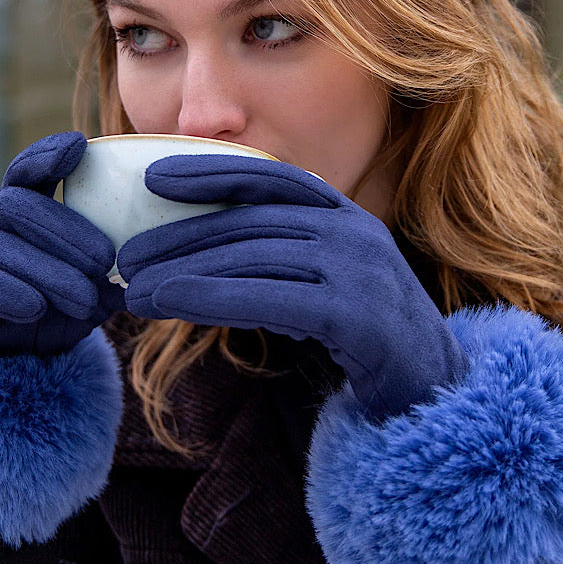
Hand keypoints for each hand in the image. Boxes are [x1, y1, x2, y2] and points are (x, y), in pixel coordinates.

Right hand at [0, 132, 123, 364]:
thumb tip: (144, 270)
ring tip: (82, 299)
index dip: (45, 156)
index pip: (25, 175)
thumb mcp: (86, 300)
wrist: (0, 377)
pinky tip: (32, 308)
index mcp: (16, 220)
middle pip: (14, 206)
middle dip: (64, 231)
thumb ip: (107, 281)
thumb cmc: (47, 327)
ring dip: (43, 270)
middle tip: (105, 263)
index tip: (78, 146)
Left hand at [117, 155, 467, 420]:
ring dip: (186, 271)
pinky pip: (272, 299)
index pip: (271, 175)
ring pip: (255, 258)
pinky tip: (174, 306)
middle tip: (127, 258)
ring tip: (135, 291)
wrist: (435, 391)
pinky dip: (215, 299)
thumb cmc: (365, 336)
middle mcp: (355, 233)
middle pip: (251, 222)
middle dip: (182, 236)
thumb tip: (198, 256)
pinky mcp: (360, 318)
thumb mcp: (323, 284)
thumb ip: (279, 260)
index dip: (211, 172)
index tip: (153, 180)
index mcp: (346, 216)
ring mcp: (361, 272)